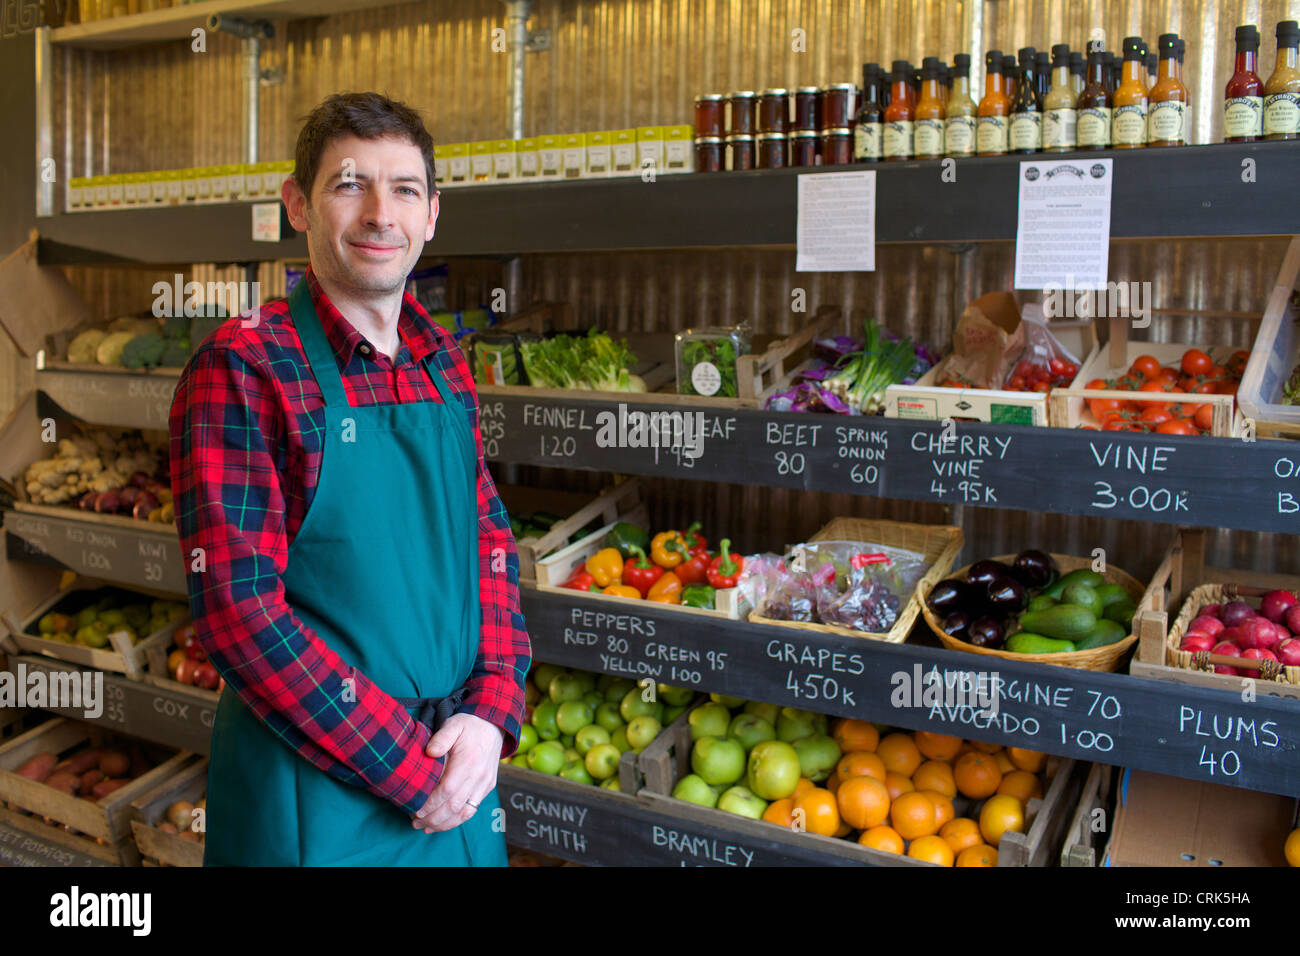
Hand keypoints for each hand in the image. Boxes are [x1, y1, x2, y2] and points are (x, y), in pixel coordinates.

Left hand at [410, 713, 502, 832]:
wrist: (494, 726)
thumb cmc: (469, 725)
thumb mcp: (454, 724)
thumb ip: (442, 737)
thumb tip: (430, 752)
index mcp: (468, 761)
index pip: (448, 790)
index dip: (431, 804)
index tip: (415, 810)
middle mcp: (479, 776)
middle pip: (454, 806)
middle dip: (433, 818)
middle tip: (415, 822)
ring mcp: (485, 784)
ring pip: (465, 813)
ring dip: (444, 824)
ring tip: (426, 827)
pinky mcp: (487, 788)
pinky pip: (472, 809)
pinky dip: (457, 820)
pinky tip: (443, 823)